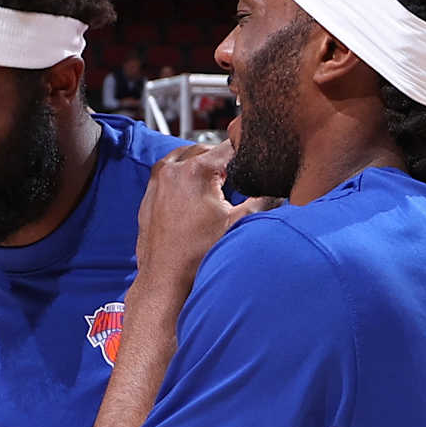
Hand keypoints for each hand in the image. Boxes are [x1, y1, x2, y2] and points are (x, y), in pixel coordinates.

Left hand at [134, 143, 259, 301]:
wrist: (165, 280)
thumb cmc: (196, 256)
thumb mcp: (237, 225)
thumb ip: (261, 202)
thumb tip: (277, 193)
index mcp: (196, 170)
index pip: (228, 146)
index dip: (243, 151)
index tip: (250, 158)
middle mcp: (172, 170)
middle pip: (204, 151)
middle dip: (220, 162)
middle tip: (233, 181)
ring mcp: (157, 182)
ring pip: (183, 159)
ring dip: (199, 167)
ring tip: (212, 188)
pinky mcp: (149, 196)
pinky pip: (168, 175)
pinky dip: (182, 178)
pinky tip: (192, 199)